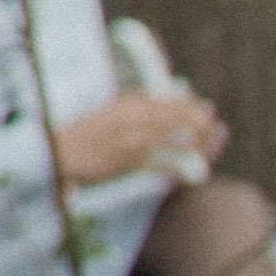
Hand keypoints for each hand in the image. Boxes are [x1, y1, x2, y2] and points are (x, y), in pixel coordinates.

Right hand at [54, 92, 224, 183]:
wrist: (57, 152)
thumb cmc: (83, 131)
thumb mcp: (109, 110)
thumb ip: (136, 106)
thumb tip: (168, 102)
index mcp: (126, 103)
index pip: (166, 102)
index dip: (190, 106)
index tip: (206, 109)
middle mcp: (131, 119)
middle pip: (175, 119)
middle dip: (200, 123)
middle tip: (218, 127)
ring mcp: (130, 141)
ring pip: (172, 140)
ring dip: (196, 142)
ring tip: (213, 144)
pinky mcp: (127, 163)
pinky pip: (160, 166)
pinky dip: (178, 169)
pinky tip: (194, 173)